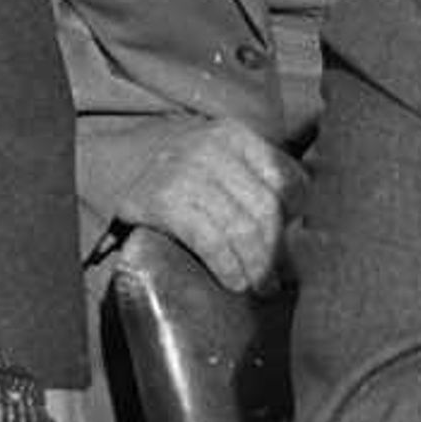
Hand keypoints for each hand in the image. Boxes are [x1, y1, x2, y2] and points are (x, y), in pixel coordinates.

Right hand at [118, 122, 303, 294]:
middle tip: (282, 278)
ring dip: (255, 265)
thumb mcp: (223, 167)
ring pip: (239, 226)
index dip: (300, 218)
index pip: (286, 179)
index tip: (303, 245)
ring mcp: (183, 170)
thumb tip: (308, 224)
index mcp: (234, 135)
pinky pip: (208, 238)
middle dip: (277, 250)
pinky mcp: (161, 199)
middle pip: (264, 207)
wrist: (112, 173)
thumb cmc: (183, 180)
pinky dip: (226, 264)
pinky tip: (234, 281)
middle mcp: (209, 146)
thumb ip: (261, 182)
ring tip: (260, 287)